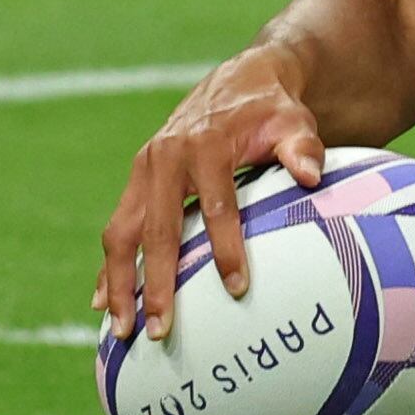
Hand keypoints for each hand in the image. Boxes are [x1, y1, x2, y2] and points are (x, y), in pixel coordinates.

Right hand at [98, 55, 323, 339]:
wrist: (237, 83)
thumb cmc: (271, 111)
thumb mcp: (293, 121)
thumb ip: (302, 147)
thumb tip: (312, 175)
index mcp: (203, 145)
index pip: (215, 205)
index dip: (226, 248)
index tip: (237, 289)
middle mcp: (163, 159)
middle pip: (155, 229)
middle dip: (155, 283)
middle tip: (160, 330)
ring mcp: (143, 172)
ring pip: (122, 233)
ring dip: (118, 283)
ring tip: (124, 329)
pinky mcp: (135, 183)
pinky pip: (117, 229)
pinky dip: (108, 266)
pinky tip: (102, 303)